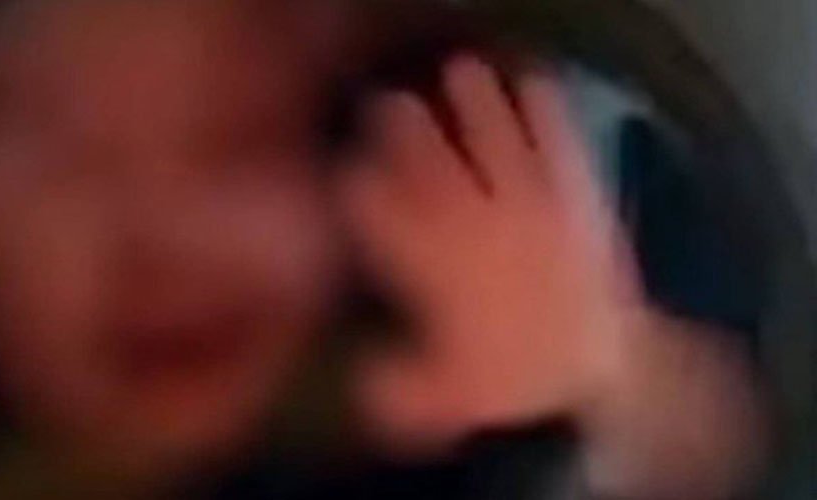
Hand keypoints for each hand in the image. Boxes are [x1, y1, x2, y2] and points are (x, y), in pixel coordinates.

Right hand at [339, 56, 641, 454]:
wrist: (607, 378)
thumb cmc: (519, 384)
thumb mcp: (441, 401)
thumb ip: (389, 388)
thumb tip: (355, 380)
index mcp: (430, 265)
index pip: (377, 207)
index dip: (356, 183)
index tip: (352, 173)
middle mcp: (471, 221)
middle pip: (425, 155)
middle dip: (401, 123)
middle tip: (390, 105)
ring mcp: (526, 201)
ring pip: (489, 134)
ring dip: (470, 100)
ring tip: (458, 72)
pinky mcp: (573, 195)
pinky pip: (554, 140)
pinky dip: (542, 108)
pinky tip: (532, 83)